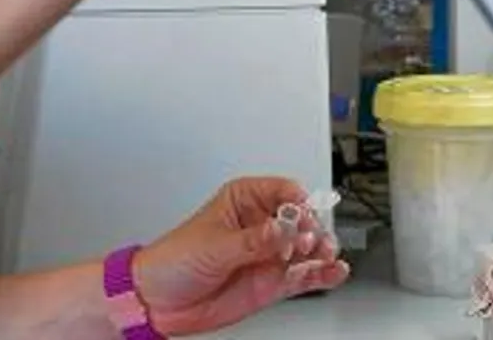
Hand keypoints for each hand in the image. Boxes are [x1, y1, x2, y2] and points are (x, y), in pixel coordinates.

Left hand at [131, 177, 349, 335]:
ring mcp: (269, 254)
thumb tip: (281, 229)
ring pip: (308, 246)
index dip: (297, 203)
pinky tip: (334, 271)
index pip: (283, 191)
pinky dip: (323, 273)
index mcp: (244, 200)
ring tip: (323, 255)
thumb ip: (253, 240)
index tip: (301, 216)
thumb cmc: (173, 261)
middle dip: (312, 228)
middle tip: (307, 241)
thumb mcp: (214, 246)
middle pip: (302, 218)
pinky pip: (305, 275)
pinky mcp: (272, 281)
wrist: (158, 302)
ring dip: (321, 248)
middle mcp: (261, 225)